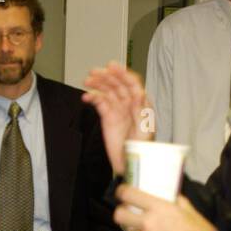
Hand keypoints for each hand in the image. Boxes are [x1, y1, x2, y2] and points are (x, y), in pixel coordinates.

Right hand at [82, 61, 153, 175]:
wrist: (130, 164)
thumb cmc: (142, 148)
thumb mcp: (145, 129)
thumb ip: (141, 110)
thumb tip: (139, 93)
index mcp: (141, 103)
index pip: (132, 84)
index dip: (122, 73)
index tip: (112, 66)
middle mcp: (130, 103)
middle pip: (117, 84)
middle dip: (106, 76)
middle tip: (95, 72)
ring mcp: (118, 109)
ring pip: (107, 91)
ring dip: (97, 84)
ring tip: (87, 80)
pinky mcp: (108, 117)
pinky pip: (99, 103)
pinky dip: (92, 98)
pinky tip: (86, 96)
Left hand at [111, 186, 216, 230]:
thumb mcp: (190, 211)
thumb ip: (177, 201)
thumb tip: (170, 195)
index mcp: (159, 207)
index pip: (129, 194)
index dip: (122, 192)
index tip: (122, 192)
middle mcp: (148, 222)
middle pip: (119, 213)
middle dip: (121, 211)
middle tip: (127, 212)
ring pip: (122, 230)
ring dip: (127, 228)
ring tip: (132, 228)